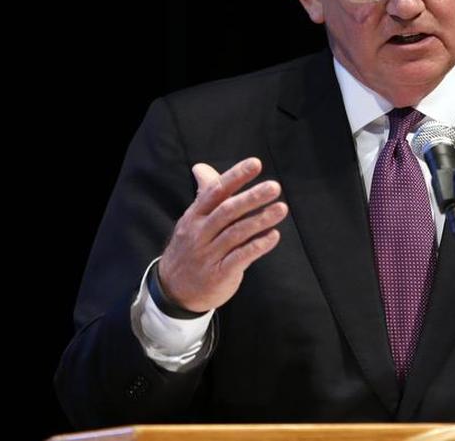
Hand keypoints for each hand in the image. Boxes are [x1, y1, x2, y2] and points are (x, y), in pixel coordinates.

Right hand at [157, 157, 287, 311]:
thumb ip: (205, 195)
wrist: (173, 291)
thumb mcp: (192, 221)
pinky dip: (257, 246)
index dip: (235, 177)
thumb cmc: (190, 248)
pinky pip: (240, 257)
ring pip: (236, 233)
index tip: (256, 163)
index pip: (215, 192)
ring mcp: (208, 254)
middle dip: (251, 198)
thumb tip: (202, 167)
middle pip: (227, 211)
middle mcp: (200, 233)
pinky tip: (274, 236)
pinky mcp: (219, 274)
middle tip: (274, 187)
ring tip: (281, 208)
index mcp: (194, 216)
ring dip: (260, 220)